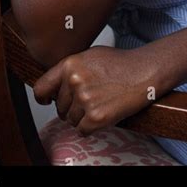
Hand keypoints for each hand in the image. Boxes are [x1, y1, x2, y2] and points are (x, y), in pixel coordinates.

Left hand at [33, 45, 157, 135]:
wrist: (145, 71)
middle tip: (90, 99)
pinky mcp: (96, 117)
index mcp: (69, 64)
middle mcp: (74, 81)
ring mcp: (84, 99)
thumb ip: (70, 69)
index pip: (41, 88)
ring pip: (70, 120)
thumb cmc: (121, 63)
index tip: (47, 100)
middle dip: (71, 107)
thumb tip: (53, 84)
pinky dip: (91, 127)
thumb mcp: (89, 56)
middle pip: (59, 107)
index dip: (43, 97)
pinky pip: (82, 130)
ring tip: (100, 103)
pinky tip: (103, 113)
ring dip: (82, 117)